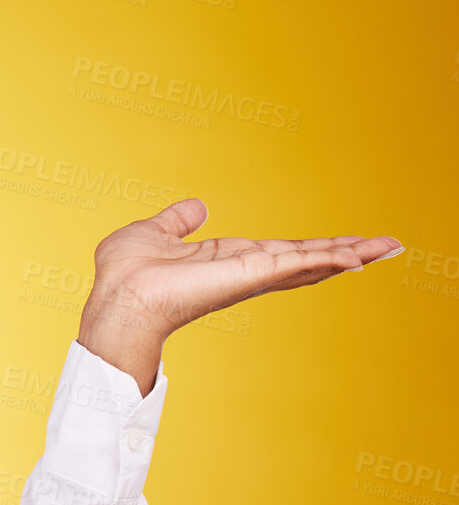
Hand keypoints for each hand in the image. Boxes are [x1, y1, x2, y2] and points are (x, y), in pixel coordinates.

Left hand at [79, 197, 401, 346]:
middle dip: (345, 252)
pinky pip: (294, 264)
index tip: (343, 244)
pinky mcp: (246, 276)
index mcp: (224, 260)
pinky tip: (356, 256)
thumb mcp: (153, 233)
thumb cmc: (125, 275)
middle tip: (386, 246)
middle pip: (305, 260)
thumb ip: (178, 221)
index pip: (278, 253)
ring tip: (387, 247)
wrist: (118, 297)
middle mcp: (243, 271)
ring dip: (349, 254)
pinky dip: (326, 258)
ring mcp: (248, 276)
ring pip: (308, 262)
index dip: (311, 248)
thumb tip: (197, 207)